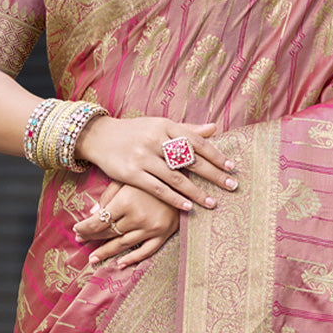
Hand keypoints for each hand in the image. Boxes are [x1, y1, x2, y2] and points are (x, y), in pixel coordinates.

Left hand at [73, 181, 179, 268]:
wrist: (183, 175)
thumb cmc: (151, 173)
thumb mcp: (127, 178)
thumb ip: (109, 195)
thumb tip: (92, 214)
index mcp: (126, 201)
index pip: (98, 221)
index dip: (85, 227)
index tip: (76, 229)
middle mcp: (137, 217)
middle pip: (109, 233)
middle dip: (92, 237)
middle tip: (80, 240)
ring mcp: (151, 228)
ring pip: (123, 244)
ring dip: (106, 252)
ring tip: (93, 258)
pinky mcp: (164, 233)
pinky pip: (146, 251)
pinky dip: (133, 259)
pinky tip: (120, 264)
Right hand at [75, 116, 237, 212]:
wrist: (100, 137)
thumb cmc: (135, 131)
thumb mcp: (159, 125)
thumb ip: (186, 129)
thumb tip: (214, 128)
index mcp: (165, 125)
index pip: (196, 141)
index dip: (215, 154)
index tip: (231, 167)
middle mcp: (156, 140)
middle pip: (190, 160)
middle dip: (213, 174)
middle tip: (231, 185)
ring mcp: (143, 157)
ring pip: (176, 178)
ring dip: (197, 192)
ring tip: (212, 202)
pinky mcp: (132, 174)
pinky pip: (158, 189)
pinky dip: (175, 199)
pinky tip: (188, 207)